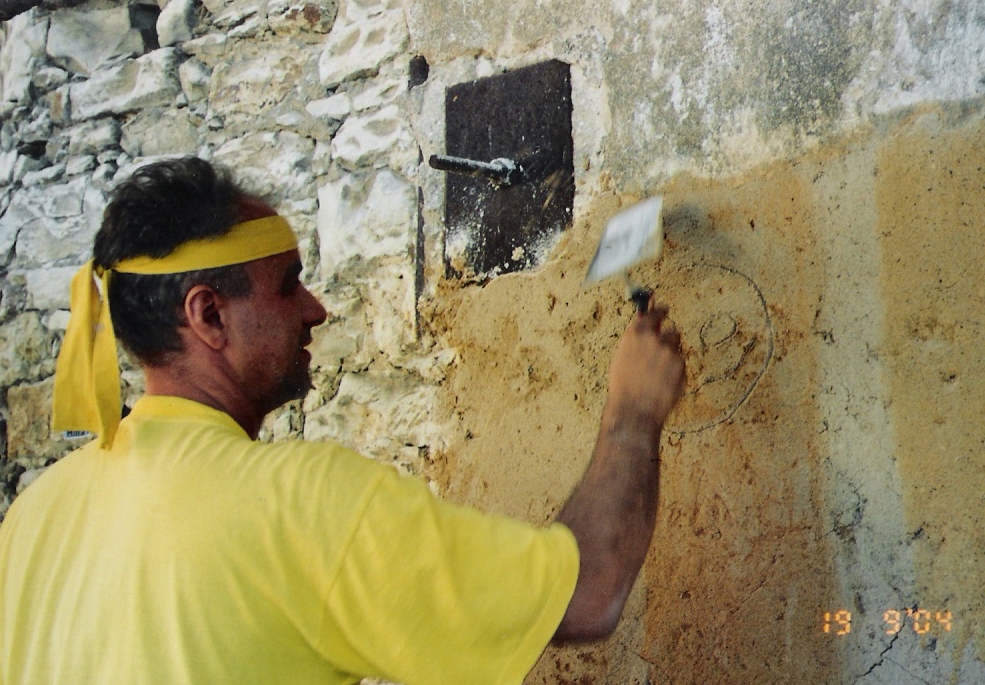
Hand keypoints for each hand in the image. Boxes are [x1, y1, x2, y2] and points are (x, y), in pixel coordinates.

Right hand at [606, 300, 685, 432]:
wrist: (634, 408)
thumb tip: (644, 319)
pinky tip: (663, 382)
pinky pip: (681, 364)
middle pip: (671, 331)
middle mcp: (653, 338)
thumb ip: (636, 337)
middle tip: (663, 352)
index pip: (655, 313)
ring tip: (658, 373)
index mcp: (636, 333)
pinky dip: (675, 371)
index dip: (661, 312)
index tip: (665, 310)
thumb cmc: (623, 385)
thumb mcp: (623, 355)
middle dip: (668, 341)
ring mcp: (669, 351)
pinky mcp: (680, 365)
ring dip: (672, 355)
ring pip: (677, 348)